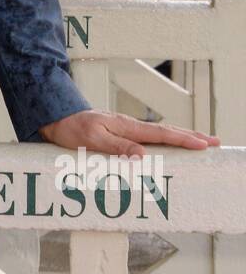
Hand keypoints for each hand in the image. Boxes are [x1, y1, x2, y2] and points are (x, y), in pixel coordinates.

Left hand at [38, 109, 219, 157]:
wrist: (57, 118)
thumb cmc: (73, 129)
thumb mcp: (93, 140)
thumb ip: (117, 148)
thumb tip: (143, 156)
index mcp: (127, 126)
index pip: (161, 134)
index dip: (183, 140)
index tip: (203, 145)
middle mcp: (130, 125)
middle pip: (167, 130)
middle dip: (192, 136)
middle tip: (214, 141)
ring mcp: (127, 128)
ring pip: (161, 131)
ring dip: (182, 136)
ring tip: (201, 141)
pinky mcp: (122, 131)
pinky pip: (151, 135)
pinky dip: (167, 137)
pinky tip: (172, 141)